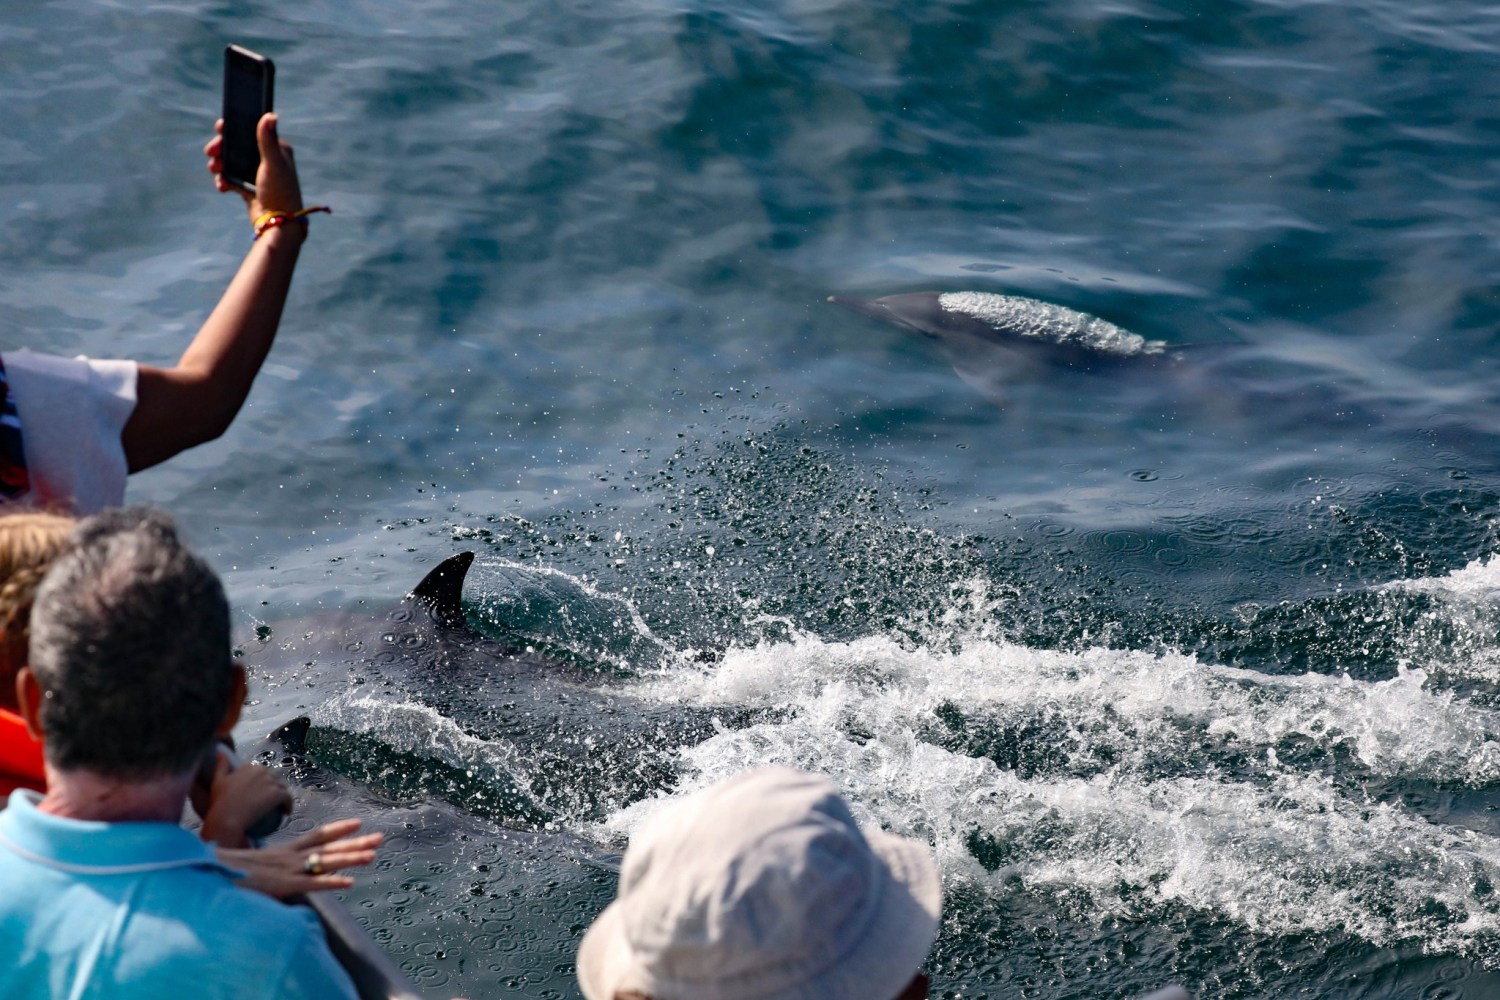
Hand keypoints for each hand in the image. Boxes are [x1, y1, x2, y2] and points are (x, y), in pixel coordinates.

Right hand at [198, 755, 293, 848]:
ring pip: (282, 787)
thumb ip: (221, 765)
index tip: (259, 792)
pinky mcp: (278, 794)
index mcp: (250, 766)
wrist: (227, 817)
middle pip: (273, 778)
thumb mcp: (217, 781)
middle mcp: (262, 771)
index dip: (262, 782)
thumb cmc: (220, 801)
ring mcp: (271, 782)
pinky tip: (286, 812)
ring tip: (277, 806)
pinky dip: (288, 805)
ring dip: (281, 795)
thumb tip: (221, 753)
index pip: (262, 772)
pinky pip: (288, 798)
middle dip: (273, 787)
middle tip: (269, 800)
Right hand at [204, 112, 303, 219]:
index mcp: (277, 150)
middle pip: (238, 147)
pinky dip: (225, 181)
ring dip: (220, 165)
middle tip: (211, 153)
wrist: (278, 225)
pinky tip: (223, 187)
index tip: (220, 127)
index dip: (235, 129)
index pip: (252, 131)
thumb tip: (270, 115)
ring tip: (215, 171)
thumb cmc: (279, 192)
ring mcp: (258, 174)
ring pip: (232, 162)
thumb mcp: (273, 164)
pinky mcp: (251, 188)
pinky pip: (232, 179)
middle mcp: (268, 160)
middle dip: (222, 149)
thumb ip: (268, 140)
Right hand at [218, 818, 383, 899]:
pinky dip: (330, 882)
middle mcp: (288, 857)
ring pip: (326, 862)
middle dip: (356, 843)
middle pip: (328, 847)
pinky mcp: (281, 885)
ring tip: (374, 855)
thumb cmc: (222, 871)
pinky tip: (349, 883)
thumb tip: (267, 870)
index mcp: (282, 851)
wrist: (203, 872)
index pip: (315, 837)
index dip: (337, 830)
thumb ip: (263, 865)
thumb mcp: (248, 866)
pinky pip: (311, 883)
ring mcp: (287, 870)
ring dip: (351, 858)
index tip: (357, 823)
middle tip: (380, 837)